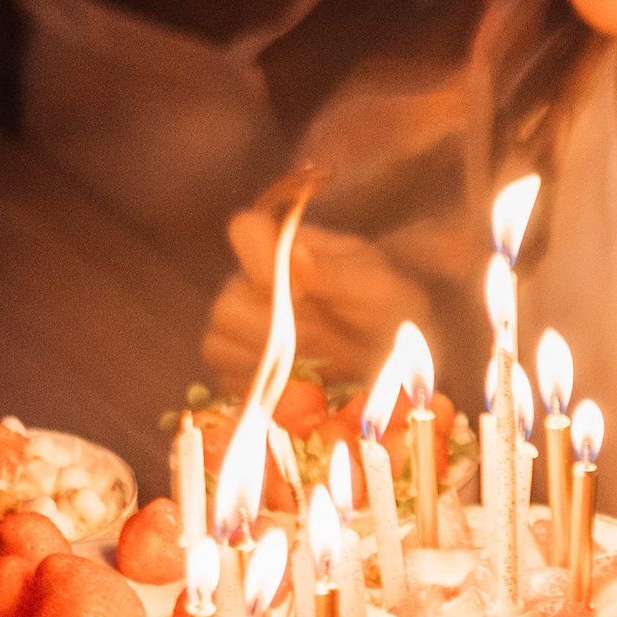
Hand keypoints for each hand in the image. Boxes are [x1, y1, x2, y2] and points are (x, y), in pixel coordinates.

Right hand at [201, 210, 431, 389]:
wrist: (396, 369)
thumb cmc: (391, 316)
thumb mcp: (383, 291)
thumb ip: (341, 273)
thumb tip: (296, 254)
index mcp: (287, 249)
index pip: (245, 230)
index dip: (262, 261)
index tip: (303, 293)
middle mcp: (251, 284)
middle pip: (228, 302)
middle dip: (280, 329)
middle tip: (325, 338)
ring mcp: (237, 329)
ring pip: (220, 343)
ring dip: (274, 360)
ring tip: (319, 363)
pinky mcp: (234, 371)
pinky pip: (225, 379)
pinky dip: (263, 386)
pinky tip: (299, 384)